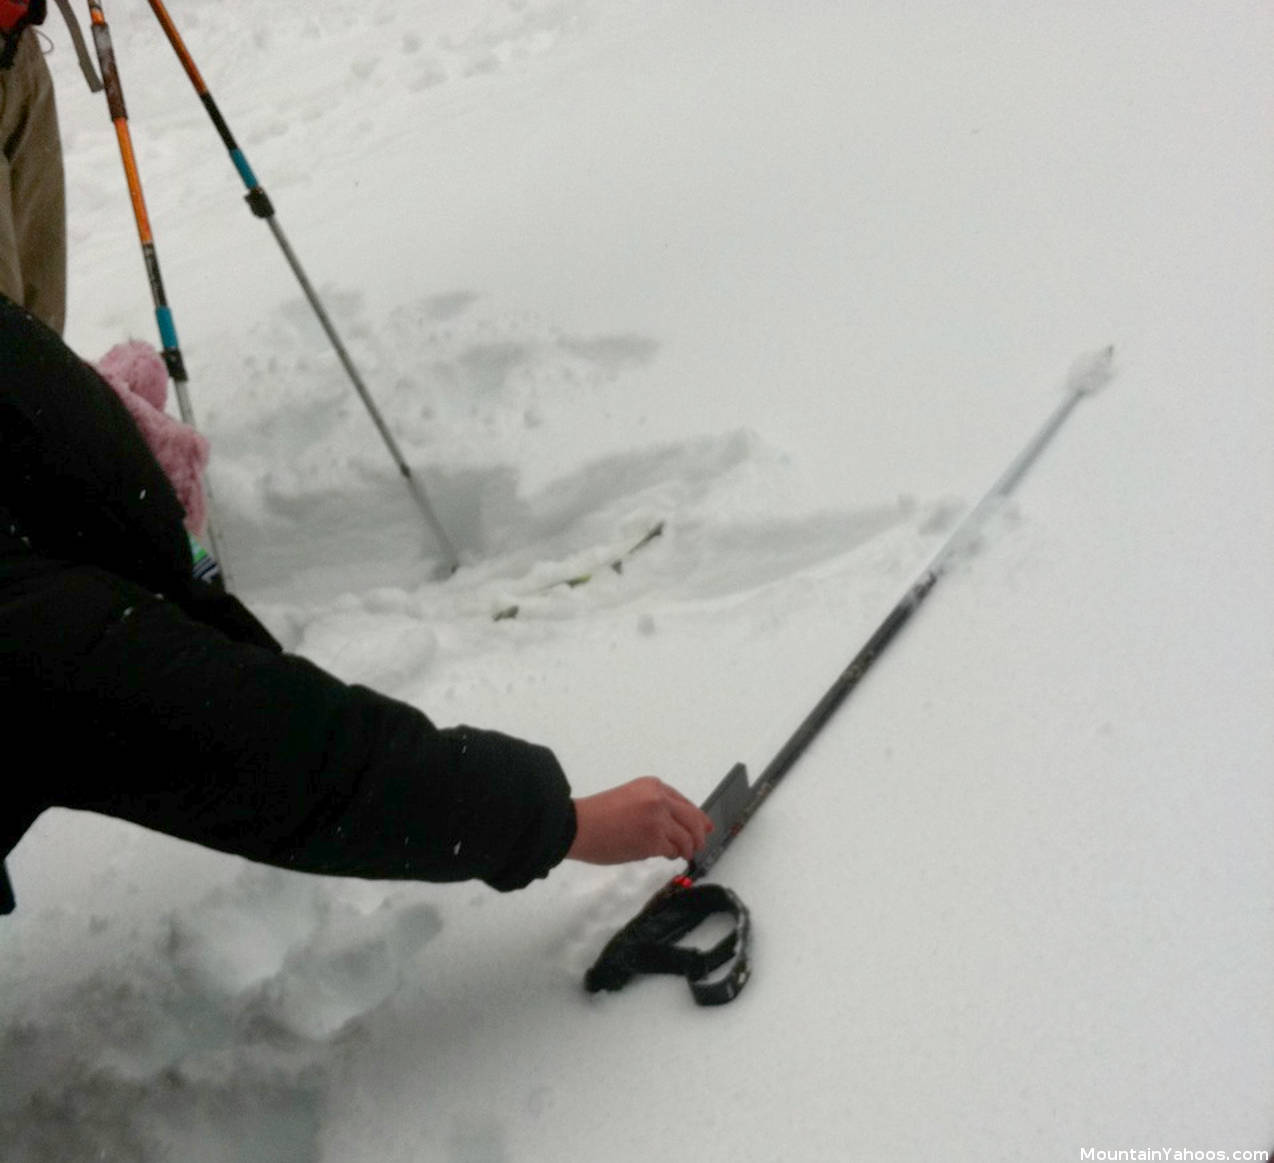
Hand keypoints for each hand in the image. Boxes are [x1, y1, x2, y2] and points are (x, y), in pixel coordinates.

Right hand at [567, 777, 712, 864]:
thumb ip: (654, 806)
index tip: (705, 827)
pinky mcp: (654, 840)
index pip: (684, 802)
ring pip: (687, 837)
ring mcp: (658, 819)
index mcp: (653, 785)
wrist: (578, 826)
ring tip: (680, 854)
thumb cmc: (597, 815)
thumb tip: (678, 825)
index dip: (697, 817)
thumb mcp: (630, 798)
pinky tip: (663, 855)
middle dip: (699, 834)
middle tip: (698, 846)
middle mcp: (659, 799)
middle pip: (693, 819)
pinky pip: (672, 850)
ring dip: (686, 848)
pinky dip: (670, 855)